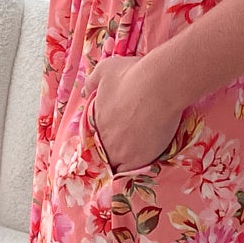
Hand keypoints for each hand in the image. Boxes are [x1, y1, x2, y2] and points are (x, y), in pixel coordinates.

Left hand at [89, 53, 183, 172]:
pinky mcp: (139, 159)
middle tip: (125, 146)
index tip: (114, 134)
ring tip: (132, 158)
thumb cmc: (132, 75)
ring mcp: (121, 151)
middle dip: (111, 150)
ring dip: (121, 162)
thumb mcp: (105, 70)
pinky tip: (140, 164)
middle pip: (104, 152)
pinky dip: (133, 170)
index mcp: (96, 120)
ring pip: (116, 164)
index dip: (104, 136)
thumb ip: (92, 81)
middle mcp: (105, 139)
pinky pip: (131, 172)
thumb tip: (84, 91)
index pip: (94, 136)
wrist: (159, 86)